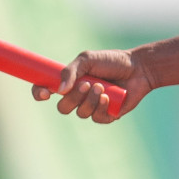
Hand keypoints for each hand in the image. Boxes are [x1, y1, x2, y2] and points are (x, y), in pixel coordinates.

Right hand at [30, 49, 154, 123]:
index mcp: (69, 82)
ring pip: (80, 113)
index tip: (46, 93)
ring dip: (90, 100)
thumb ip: (70, 71)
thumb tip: (60, 90)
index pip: (45, 90)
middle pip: (63, 107)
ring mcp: (92, 107)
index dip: (40, 93)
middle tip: (87, 84)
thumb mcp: (88, 59)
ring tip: (102, 87)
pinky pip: (96, 118)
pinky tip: (109, 98)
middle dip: (74, 97)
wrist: (139, 68)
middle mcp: (78, 96)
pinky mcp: (107, 115)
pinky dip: (101, 108)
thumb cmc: (113, 61)